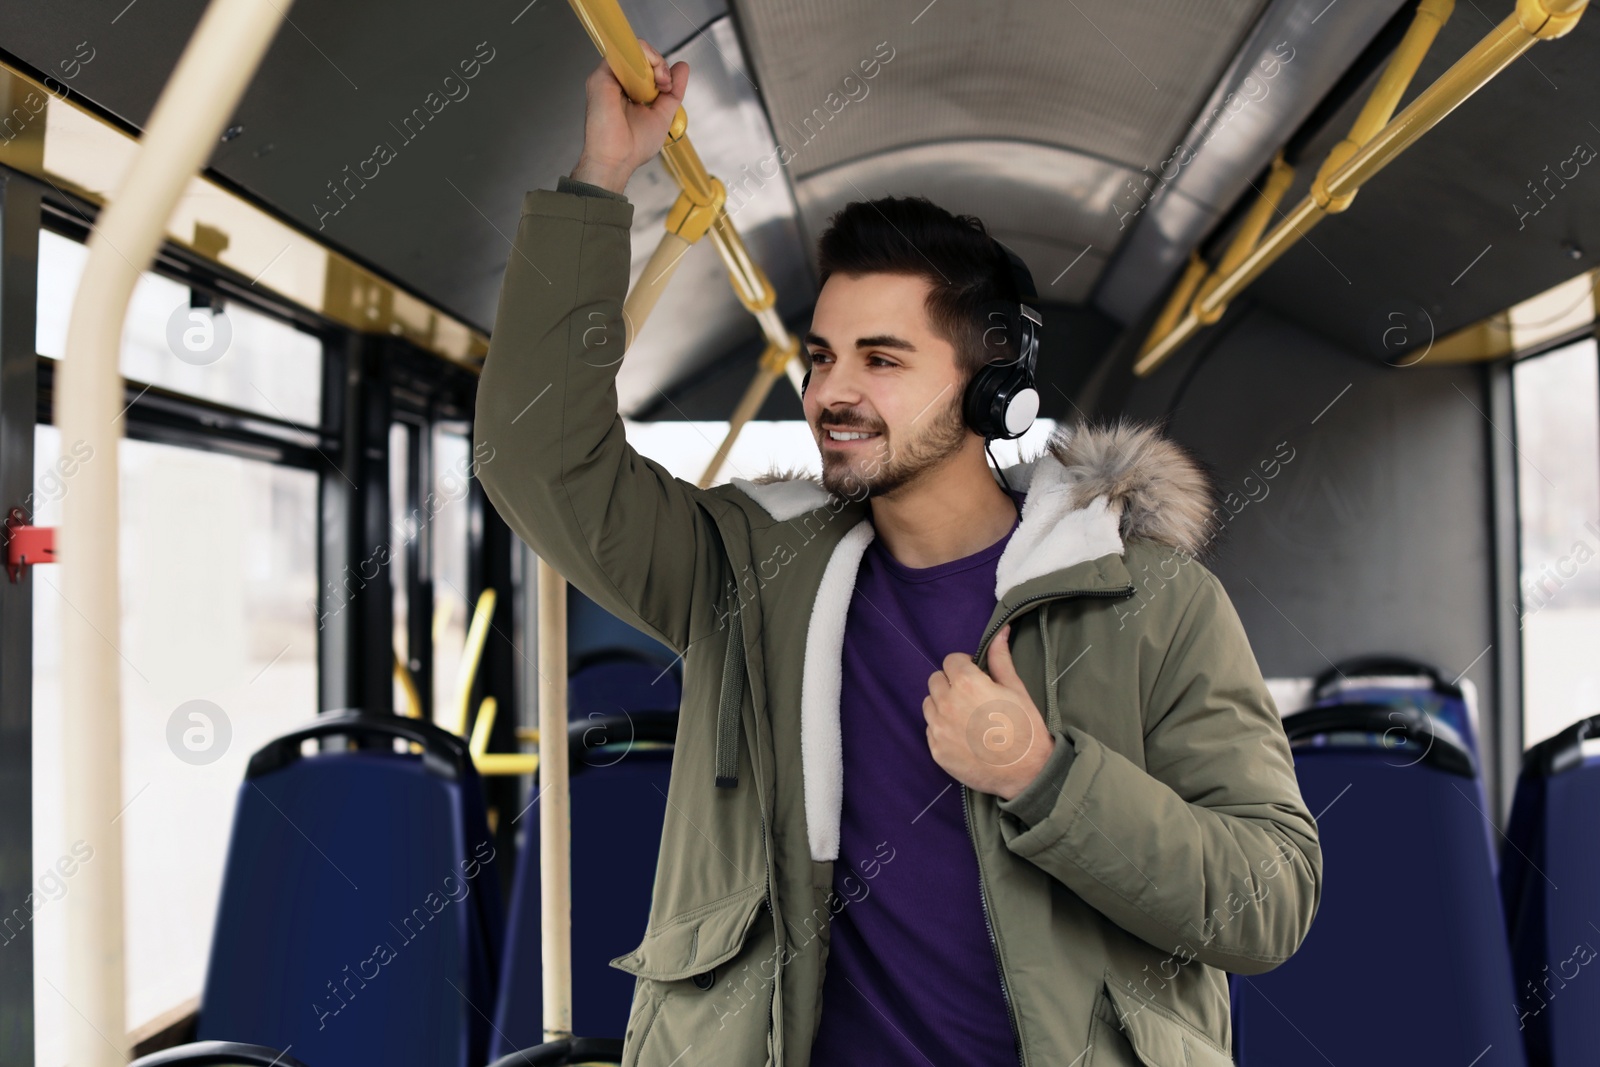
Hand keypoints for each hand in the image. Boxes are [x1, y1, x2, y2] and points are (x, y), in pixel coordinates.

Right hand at [570, 39, 688, 193]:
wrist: (617, 160)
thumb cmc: (634, 146)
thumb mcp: (663, 114)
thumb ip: (674, 91)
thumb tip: (683, 67)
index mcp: (630, 91)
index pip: (647, 67)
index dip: (661, 70)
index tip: (668, 87)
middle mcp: (618, 83)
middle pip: (641, 56)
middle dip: (660, 64)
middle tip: (665, 84)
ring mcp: (609, 78)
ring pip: (633, 50)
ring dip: (654, 61)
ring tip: (661, 82)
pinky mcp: (601, 77)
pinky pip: (623, 53)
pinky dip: (643, 58)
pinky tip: (652, 78)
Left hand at [923, 624, 1054, 799]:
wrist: (1027, 773)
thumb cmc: (1026, 729)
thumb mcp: (1016, 690)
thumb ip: (1001, 660)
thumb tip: (1001, 632)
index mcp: (967, 684)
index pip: (951, 661)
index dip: (965, 666)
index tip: (976, 675)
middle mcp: (947, 704)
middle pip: (936, 680)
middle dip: (951, 682)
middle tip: (971, 696)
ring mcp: (939, 729)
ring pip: (929, 704)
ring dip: (942, 704)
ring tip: (966, 715)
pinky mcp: (936, 750)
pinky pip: (930, 729)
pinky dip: (942, 727)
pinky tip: (963, 735)